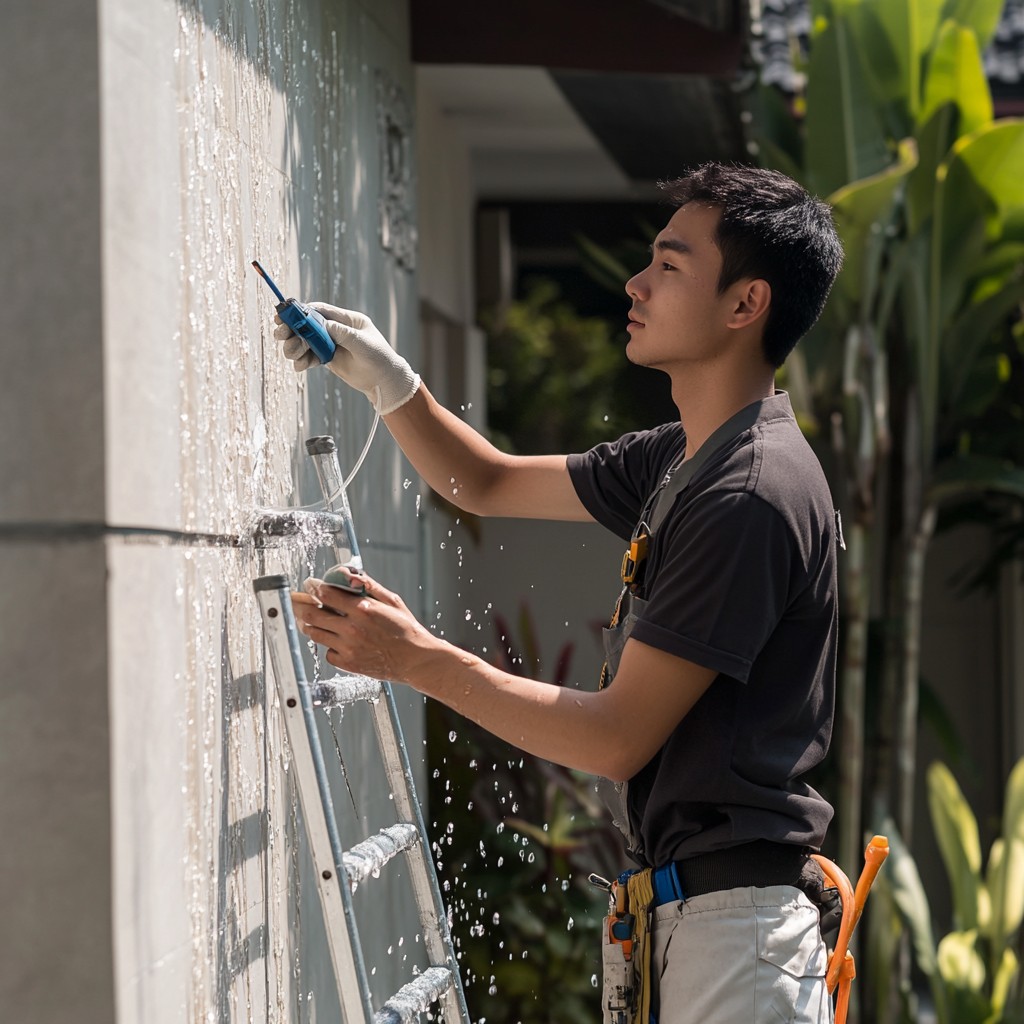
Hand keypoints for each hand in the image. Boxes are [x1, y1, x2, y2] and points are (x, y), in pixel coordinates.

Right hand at [275, 303, 420, 413]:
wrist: (384, 382)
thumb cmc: (380, 358)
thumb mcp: (363, 344)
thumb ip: (344, 334)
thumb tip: (324, 324)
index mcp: (346, 320)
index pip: (320, 310)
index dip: (302, 311)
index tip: (286, 314)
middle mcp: (336, 330)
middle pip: (307, 325)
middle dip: (292, 329)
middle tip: (280, 334)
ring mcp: (330, 345)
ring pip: (305, 342)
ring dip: (294, 346)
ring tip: (292, 353)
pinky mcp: (327, 359)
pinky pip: (309, 357)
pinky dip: (301, 361)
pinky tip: (299, 366)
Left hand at [291, 568, 440, 683]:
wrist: (415, 660)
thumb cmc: (406, 629)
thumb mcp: (392, 601)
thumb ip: (370, 586)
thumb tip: (350, 574)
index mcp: (363, 609)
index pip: (326, 594)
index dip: (314, 587)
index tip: (310, 585)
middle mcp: (352, 628)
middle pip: (311, 614)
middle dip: (302, 605)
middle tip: (300, 601)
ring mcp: (348, 647)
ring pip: (314, 633)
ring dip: (311, 625)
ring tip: (317, 620)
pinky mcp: (348, 663)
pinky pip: (327, 652)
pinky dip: (330, 646)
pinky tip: (339, 641)